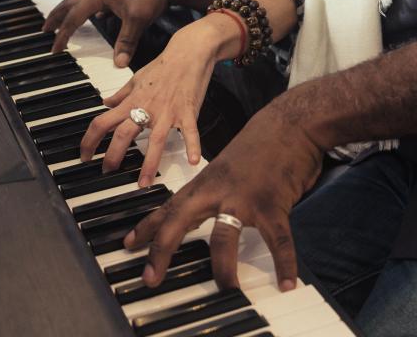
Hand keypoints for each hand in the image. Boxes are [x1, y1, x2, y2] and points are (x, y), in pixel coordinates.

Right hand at [44, 0, 183, 66]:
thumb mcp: (137, 20)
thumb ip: (126, 42)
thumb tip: (119, 64)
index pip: (74, 17)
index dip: (63, 35)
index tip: (55, 49)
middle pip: (70, 3)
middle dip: (56, 16)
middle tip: (44, 30)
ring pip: (82, 1)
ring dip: (70, 12)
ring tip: (63, 22)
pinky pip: (96, 2)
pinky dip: (90, 10)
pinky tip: (96, 17)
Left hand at [77, 14, 240, 184]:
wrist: (188, 52)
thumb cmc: (163, 66)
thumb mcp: (136, 79)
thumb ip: (120, 94)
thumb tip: (104, 102)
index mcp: (132, 101)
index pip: (103, 121)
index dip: (90, 139)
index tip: (85, 155)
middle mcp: (147, 107)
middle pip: (124, 133)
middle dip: (113, 155)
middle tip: (107, 172)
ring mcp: (167, 111)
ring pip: (155, 139)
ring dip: (148, 163)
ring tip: (143, 183)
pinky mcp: (187, 111)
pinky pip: (190, 131)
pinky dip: (192, 145)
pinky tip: (192, 162)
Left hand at [123, 99, 324, 293]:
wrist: (288, 125)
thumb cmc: (258, 147)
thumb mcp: (225, 169)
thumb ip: (213, 191)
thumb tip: (203, 212)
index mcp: (204, 184)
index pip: (168, 208)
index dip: (146, 227)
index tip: (128, 245)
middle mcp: (217, 191)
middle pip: (180, 220)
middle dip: (162, 250)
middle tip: (150, 278)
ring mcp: (243, 198)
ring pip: (224, 237)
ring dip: (224, 267)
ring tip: (226, 290)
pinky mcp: (272, 204)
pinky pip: (278, 240)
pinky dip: (284, 263)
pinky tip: (287, 282)